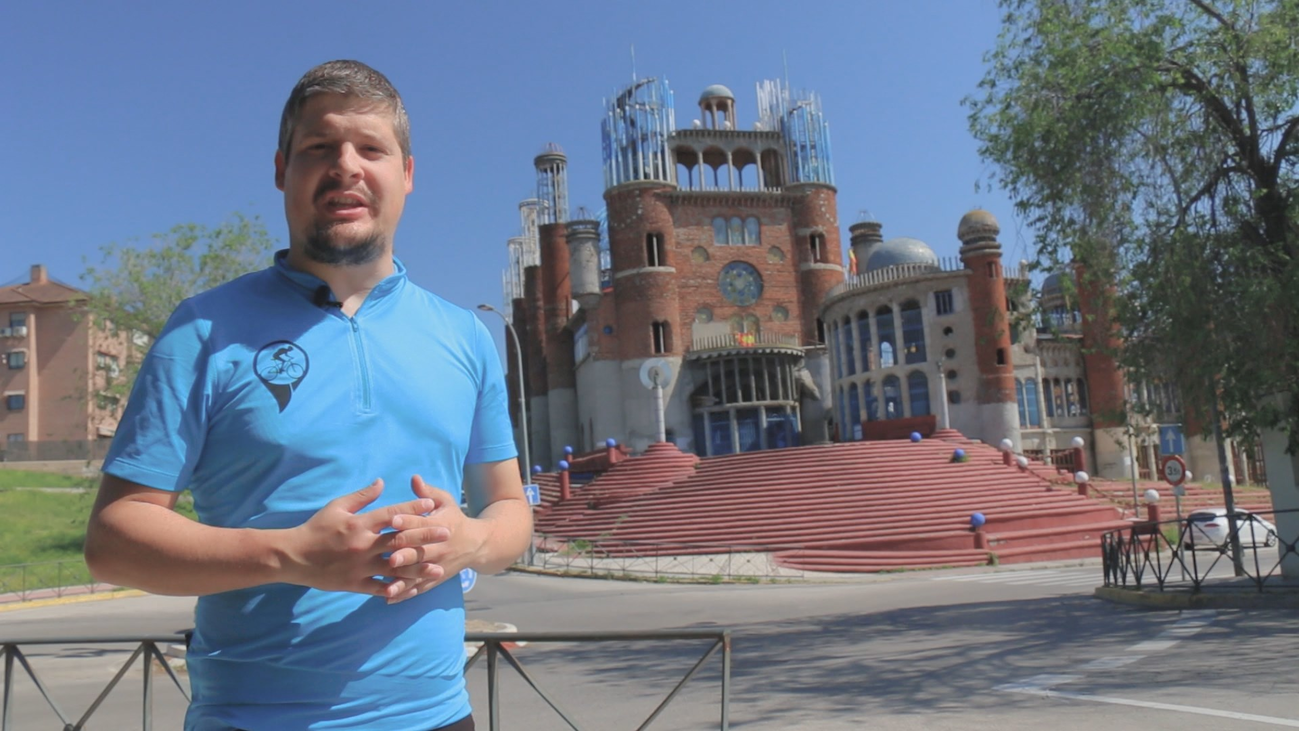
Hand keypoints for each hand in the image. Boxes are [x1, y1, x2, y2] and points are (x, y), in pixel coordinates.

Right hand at [279, 479, 445, 598]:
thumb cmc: (316, 528)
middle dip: (425, 537)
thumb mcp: (337, 506)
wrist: (293, 556)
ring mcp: (360, 566)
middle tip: (446, 533)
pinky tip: (413, 589)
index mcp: (360, 524)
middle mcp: (363, 545)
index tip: (431, 504)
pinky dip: (396, 588)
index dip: (413, 508)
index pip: (392, 514)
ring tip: (437, 568)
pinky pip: (379, 587)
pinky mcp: (355, 584)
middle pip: (400, 540)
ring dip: (418, 567)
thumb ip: (362, 496)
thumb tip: (382, 481)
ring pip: (395, 568)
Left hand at [381, 475, 487, 603]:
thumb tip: (414, 478)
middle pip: (419, 551)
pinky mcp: (435, 578)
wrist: (477, 544)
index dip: (408, 521)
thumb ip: (428, 492)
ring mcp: (437, 564)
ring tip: (386, 586)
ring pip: (418, 574)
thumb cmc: (454, 518)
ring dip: (403, 580)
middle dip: (405, 554)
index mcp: (440, 525)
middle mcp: (439, 547)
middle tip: (390, 557)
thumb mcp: (445, 501)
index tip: (392, 519)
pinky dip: (405, 593)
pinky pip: (419, 587)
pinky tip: (388, 598)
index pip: (421, 523)